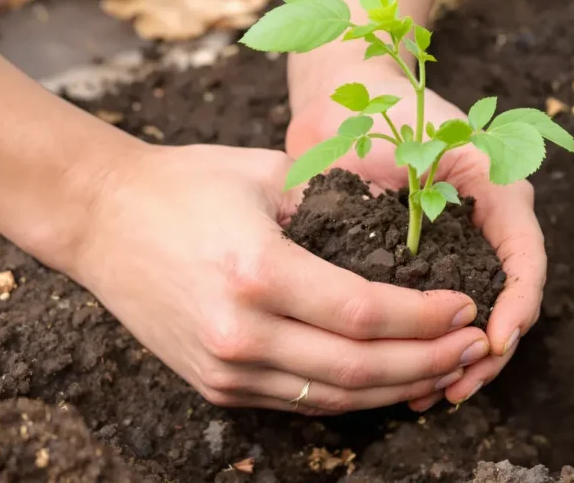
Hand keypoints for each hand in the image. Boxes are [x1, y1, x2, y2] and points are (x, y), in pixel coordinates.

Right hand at [65, 143, 490, 413]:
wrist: (100, 218)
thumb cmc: (186, 184)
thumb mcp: (268, 175)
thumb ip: (338, 203)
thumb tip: (407, 230)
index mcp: (257, 272)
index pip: (365, 313)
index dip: (425, 318)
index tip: (466, 307)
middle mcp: (239, 333)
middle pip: (359, 369)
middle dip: (428, 362)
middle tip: (473, 345)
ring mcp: (224, 369)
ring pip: (333, 397)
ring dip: (398, 389)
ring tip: (445, 369)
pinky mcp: (215, 385)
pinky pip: (301, 399)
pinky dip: (351, 396)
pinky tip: (388, 381)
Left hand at [288, 67, 546, 409]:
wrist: (344, 106)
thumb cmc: (380, 110)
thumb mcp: (417, 138)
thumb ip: (440, 182)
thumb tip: (444, 237)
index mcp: (499, 192)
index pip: (526, 262)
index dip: (516, 308)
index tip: (493, 343)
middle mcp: (488, 227)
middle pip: (508, 303)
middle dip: (487, 351)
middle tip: (456, 387)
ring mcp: (462, 249)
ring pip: (478, 319)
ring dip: (460, 360)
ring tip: (433, 394)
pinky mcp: (432, 267)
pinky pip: (443, 318)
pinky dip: (433, 350)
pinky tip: (412, 380)